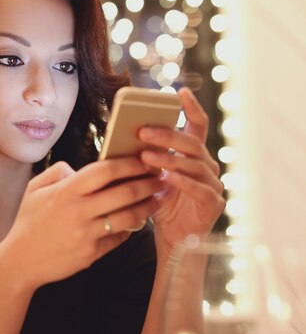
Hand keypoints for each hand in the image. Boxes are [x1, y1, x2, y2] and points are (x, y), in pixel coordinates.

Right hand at [0, 158, 160, 290]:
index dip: (129, 163)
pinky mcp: (91, 254)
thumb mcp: (35, 189)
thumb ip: (58, 172)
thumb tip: (80, 168)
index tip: (144, 160)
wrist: (20, 261)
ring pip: (128, 217)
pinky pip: (118, 238)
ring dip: (147, 206)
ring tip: (157, 199)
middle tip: (161, 177)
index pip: (105, 171)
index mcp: (66, 191)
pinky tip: (137, 221)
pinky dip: (130, 229)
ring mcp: (86, 235)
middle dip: (148, 183)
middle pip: (124, 192)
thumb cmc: (28, 222)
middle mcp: (78, 211)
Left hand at [138, 87, 224, 258]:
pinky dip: (182, 182)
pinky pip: (198, 188)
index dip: (192, 108)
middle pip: (191, 143)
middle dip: (167, 135)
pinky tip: (166, 178)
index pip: (197, 126)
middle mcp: (207, 166)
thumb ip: (145, 159)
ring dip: (169, 158)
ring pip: (193, 164)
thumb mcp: (150, 178)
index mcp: (194, 156)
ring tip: (145, 156)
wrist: (173, 241)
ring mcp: (213, 185)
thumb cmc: (160, 207)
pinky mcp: (213, 204)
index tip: (180, 92)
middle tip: (142, 131)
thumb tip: (120, 140)